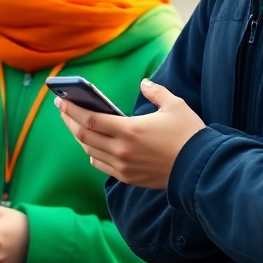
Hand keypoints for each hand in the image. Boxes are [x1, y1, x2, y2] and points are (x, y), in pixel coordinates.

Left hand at [58, 78, 206, 189]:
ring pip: (90, 151)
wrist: (201, 168)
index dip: (72, 109)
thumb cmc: (189, 134)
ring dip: (79, 137)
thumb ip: (155, 91)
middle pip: (84, 136)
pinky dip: (92, 154)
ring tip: (74, 124)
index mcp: (129, 130)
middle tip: (62, 109)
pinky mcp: (128, 178)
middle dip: (69, 121)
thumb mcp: (175, 105)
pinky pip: (101, 165)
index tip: (61, 100)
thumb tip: (143, 83)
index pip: (90, 120)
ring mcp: (123, 167)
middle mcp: (122, 150)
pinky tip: (92, 145)